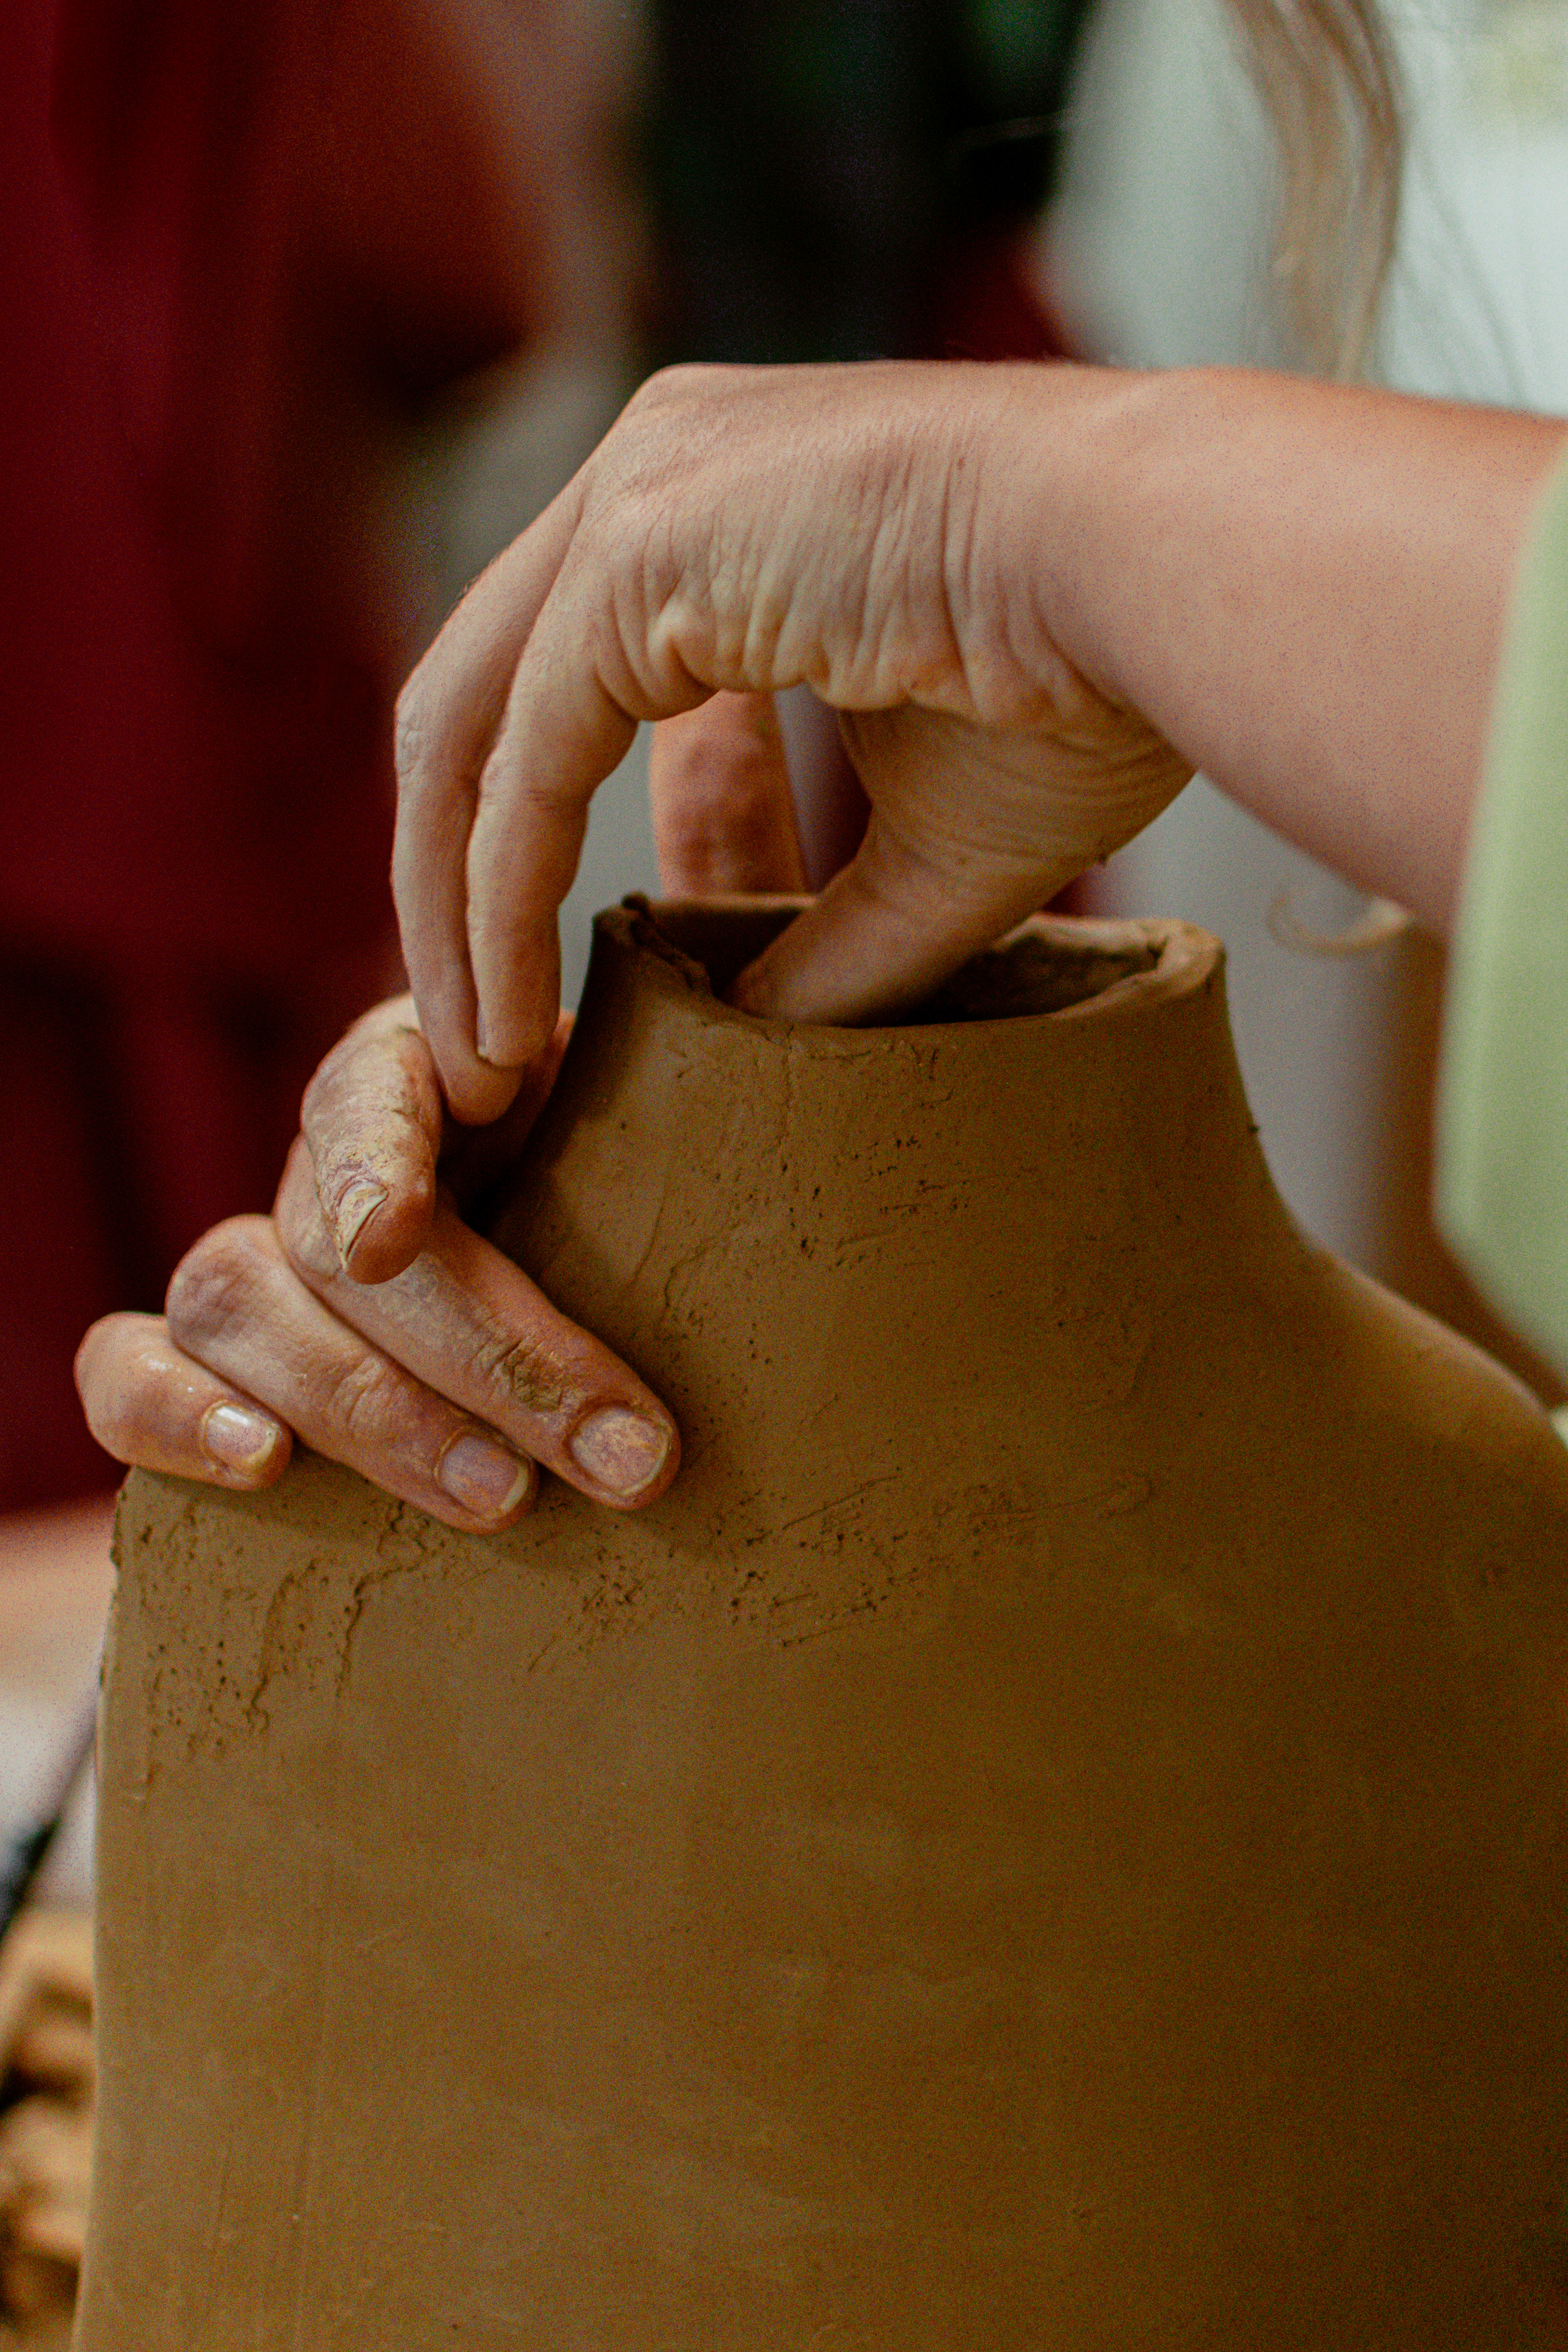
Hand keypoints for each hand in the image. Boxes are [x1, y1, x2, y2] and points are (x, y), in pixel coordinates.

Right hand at [73, 695, 817, 1527]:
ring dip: (365, 1411)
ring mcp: (251, 1271)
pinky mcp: (193, 1382)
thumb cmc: (647, 1207)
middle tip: (625, 1456)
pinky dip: (173, 1417)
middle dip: (478, 1351)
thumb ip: (712, 899)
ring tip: (498, 1503)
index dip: (380, 1155)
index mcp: (426, 1082)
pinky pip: (126, 1376)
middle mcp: (319, 1168)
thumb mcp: (695, 1060)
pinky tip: (256, 1472)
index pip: (368, 1086)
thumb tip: (731, 709)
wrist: (585, 1400)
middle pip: (332, 1235)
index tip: (416, 1224)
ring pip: (235, 1302)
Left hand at [393, 358, 1190, 1120]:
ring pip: (467, 739)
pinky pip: (526, 764)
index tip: (526, 1009)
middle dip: (445, 894)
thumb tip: (750, 1031)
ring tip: (481, 1074)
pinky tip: (510, 1020)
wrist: (1172, 579)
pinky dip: (501, 903)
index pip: (545, 693)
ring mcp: (634, 493)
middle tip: (470, 1058)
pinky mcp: (640, 549)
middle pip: (474, 712)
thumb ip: (826, 937)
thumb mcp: (930, 851)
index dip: (512, 859)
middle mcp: (648, 472)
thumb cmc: (1090, 688)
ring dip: (454, 919)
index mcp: (708, 506)